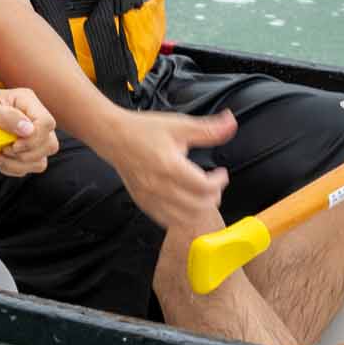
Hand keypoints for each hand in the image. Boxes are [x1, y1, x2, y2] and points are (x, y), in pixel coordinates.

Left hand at [0, 87, 57, 176]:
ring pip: (41, 160)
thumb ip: (5, 117)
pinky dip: (12, 168)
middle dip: (26, 154)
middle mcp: (33, 118)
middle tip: (3, 151)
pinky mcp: (25, 151)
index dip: (34, 139)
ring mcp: (31, 136)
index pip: (47, 123)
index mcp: (26, 101)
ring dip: (18, 164)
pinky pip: (29, 168)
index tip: (12, 145)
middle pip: (50, 144)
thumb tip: (29, 130)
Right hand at [97, 109, 235, 237]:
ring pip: (184, 218)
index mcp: (170, 166)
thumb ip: (208, 129)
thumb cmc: (143, 130)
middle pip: (198, 206)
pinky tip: (184, 203)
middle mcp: (159, 186)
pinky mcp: (143, 202)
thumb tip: (231, 123)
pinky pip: (167, 220)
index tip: (221, 174)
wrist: (112, 135)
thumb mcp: (179, 125)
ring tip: (200, 195)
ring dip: (198, 209)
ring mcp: (150, 197)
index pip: (205, 187)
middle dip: (213, 196)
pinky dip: (181, 216)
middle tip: (213, 184)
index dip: (220, 182)